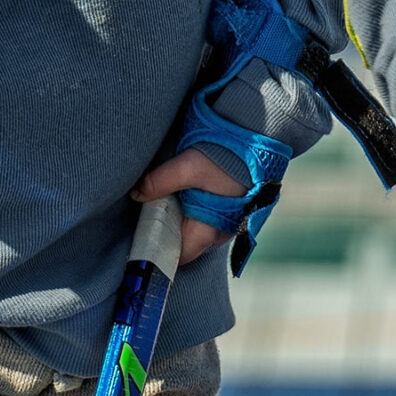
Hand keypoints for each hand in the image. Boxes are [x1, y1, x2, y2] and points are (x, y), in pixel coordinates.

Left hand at [134, 146, 245, 266]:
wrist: (258, 139)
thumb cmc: (228, 157)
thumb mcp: (189, 166)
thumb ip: (160, 181)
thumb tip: (136, 194)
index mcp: (210, 231)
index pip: (179, 255)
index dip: (159, 249)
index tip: (142, 236)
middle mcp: (221, 233)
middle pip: (185, 242)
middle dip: (166, 231)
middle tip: (148, 213)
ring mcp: (228, 222)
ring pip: (195, 229)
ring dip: (178, 218)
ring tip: (164, 200)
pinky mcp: (232, 209)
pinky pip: (206, 218)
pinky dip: (191, 209)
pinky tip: (183, 192)